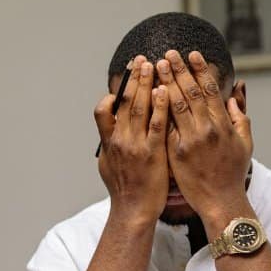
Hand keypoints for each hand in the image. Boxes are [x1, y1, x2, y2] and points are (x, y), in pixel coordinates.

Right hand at [94, 55, 172, 225]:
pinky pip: (157, 124)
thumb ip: (110, 143)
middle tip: (142, 59)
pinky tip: (166, 91)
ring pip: (140, 108)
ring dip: (147, 84)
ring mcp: (135, 146)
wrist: (133, 211)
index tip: (125, 75)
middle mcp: (119, 140)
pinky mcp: (153, 153)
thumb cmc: (124, 190)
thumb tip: (108, 128)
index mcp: (109, 142)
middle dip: (134, 78)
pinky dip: (160, 106)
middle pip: (125, 102)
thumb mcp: (108, 164)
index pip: (104, 109)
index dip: (115, 89)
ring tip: (155, 65)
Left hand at [157, 50, 253, 230]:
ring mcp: (191, 140)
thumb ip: (239, 117)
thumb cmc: (233, 172)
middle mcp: (207, 129)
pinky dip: (158, 109)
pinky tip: (150, 95)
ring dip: (165, 83)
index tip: (192, 54)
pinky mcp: (177, 152)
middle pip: (190, 92)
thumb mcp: (245, 143)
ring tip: (156, 66)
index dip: (200, 70)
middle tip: (168, 53)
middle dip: (179, 70)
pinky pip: (165, 126)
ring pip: (175, 105)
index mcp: (223, 124)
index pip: (210, 90)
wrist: (220, 201)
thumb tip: (235, 94)